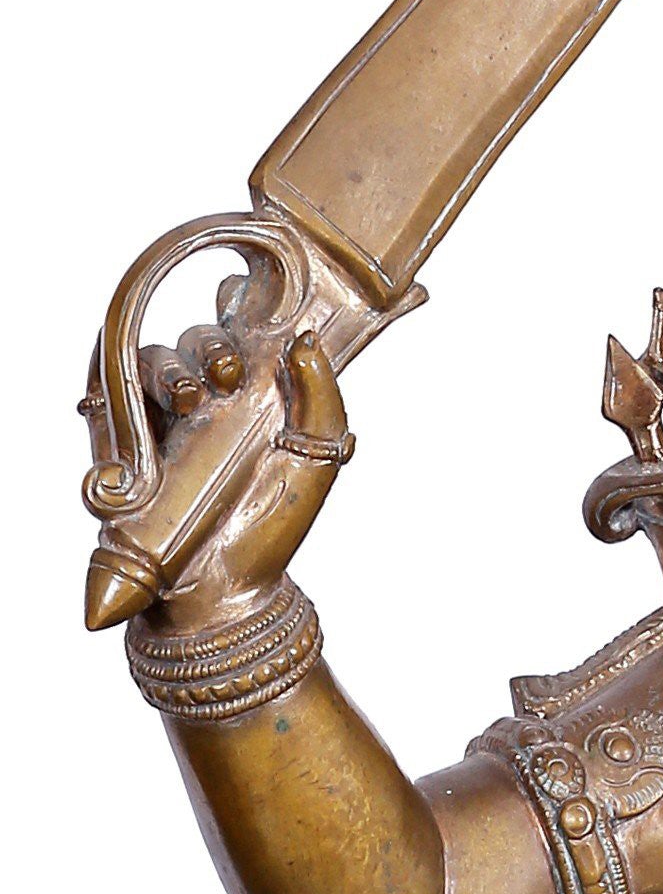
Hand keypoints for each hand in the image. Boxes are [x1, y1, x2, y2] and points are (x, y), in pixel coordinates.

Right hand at [136, 288, 351, 630]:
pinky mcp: (126, 445)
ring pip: (151, 360)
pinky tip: (143, 401)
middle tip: (230, 376)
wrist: (226, 588)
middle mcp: (209, 398)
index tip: (252, 310)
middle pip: (196, 338)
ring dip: (168, 367)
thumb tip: (306, 340)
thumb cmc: (276, 522)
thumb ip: (323, 396)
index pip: (242, 327)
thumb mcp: (319, 456)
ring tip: (190, 399)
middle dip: (209, 345)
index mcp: (257, 392)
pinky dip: (116, 388)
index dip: (242, 305)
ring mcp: (165, 420)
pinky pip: (108, 399)